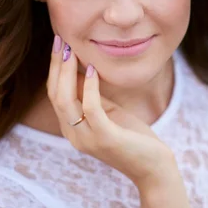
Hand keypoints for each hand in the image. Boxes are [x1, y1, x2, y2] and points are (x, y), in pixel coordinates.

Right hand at [46, 35, 175, 186]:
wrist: (153, 167)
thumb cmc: (131, 136)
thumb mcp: (107, 111)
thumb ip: (90, 95)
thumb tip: (79, 67)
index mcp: (71, 128)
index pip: (54, 93)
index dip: (54, 68)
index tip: (60, 43)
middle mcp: (73, 135)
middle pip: (55, 94)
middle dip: (57, 65)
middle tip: (61, 40)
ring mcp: (87, 138)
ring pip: (65, 101)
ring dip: (67, 72)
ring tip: (73, 50)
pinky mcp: (106, 139)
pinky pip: (91, 108)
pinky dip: (90, 87)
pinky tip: (94, 69)